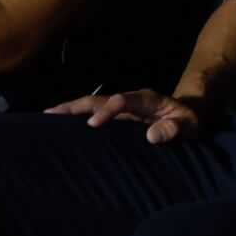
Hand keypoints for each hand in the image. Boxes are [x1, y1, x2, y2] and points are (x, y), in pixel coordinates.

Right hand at [45, 88, 202, 143]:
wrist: (188, 113)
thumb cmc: (189, 121)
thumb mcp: (189, 126)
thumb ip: (174, 129)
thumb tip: (151, 136)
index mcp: (146, 99)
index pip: (122, 101)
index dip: (108, 110)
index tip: (93, 124)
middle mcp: (129, 100)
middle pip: (99, 98)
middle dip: (76, 106)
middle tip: (50, 114)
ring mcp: (121, 108)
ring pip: (92, 105)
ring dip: (70, 110)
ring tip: (46, 118)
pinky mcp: (117, 117)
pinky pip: (93, 114)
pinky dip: (76, 118)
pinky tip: (59, 127)